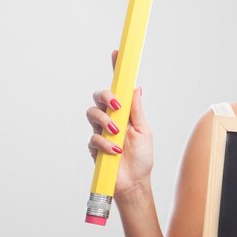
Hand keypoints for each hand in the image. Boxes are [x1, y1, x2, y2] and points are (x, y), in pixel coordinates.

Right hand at [86, 49, 153, 195]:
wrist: (134, 182)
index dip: (116, 70)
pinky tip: (114, 150)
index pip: (119, 89)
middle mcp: (111, 118)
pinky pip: (92, 136)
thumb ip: (137, 110)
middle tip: (117, 105)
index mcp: (126, 112)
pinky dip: (104, 142)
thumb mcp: (144, 131)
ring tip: (117, 134)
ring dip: (105, 121)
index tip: (117, 54)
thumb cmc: (142, 158)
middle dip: (106, 97)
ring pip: (92, 113)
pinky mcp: (93, 146)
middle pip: (99, 96)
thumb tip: (136, 87)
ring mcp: (101, 131)